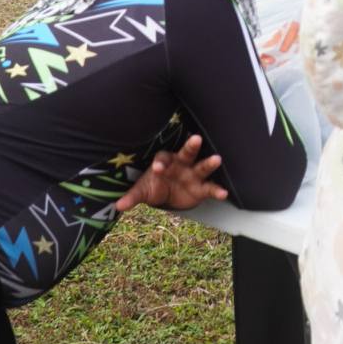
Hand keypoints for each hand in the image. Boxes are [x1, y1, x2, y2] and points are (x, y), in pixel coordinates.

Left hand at [113, 134, 227, 213]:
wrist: (168, 195)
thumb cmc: (155, 186)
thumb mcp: (143, 191)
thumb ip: (133, 196)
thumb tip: (118, 205)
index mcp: (165, 162)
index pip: (163, 159)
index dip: (160, 163)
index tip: (158, 169)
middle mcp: (182, 164)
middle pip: (187, 153)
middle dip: (191, 146)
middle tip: (196, 138)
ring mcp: (194, 174)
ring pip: (202, 166)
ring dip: (209, 163)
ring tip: (217, 159)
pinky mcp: (202, 188)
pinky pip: (211, 187)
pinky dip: (218, 190)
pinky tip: (224, 193)